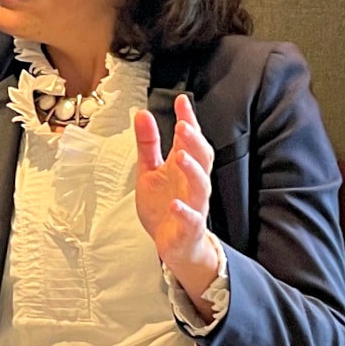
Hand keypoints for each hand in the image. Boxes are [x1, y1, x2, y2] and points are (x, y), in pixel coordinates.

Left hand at [132, 94, 217, 276]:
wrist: (173, 244)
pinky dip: (184, 211)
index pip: (190, 139)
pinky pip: (191, 219)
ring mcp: (193, 205)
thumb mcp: (149, 170)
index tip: (181, 101)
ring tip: (180, 156)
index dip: (188, 119)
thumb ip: (147, 143)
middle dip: (194, 141)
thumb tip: (142, 114)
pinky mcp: (188, 228)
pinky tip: (175, 204)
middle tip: (183, 125)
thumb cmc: (164, 205)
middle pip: (201, 158)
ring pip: (201, 186)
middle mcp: (192, 184)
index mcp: (183, 167)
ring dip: (192, 170)